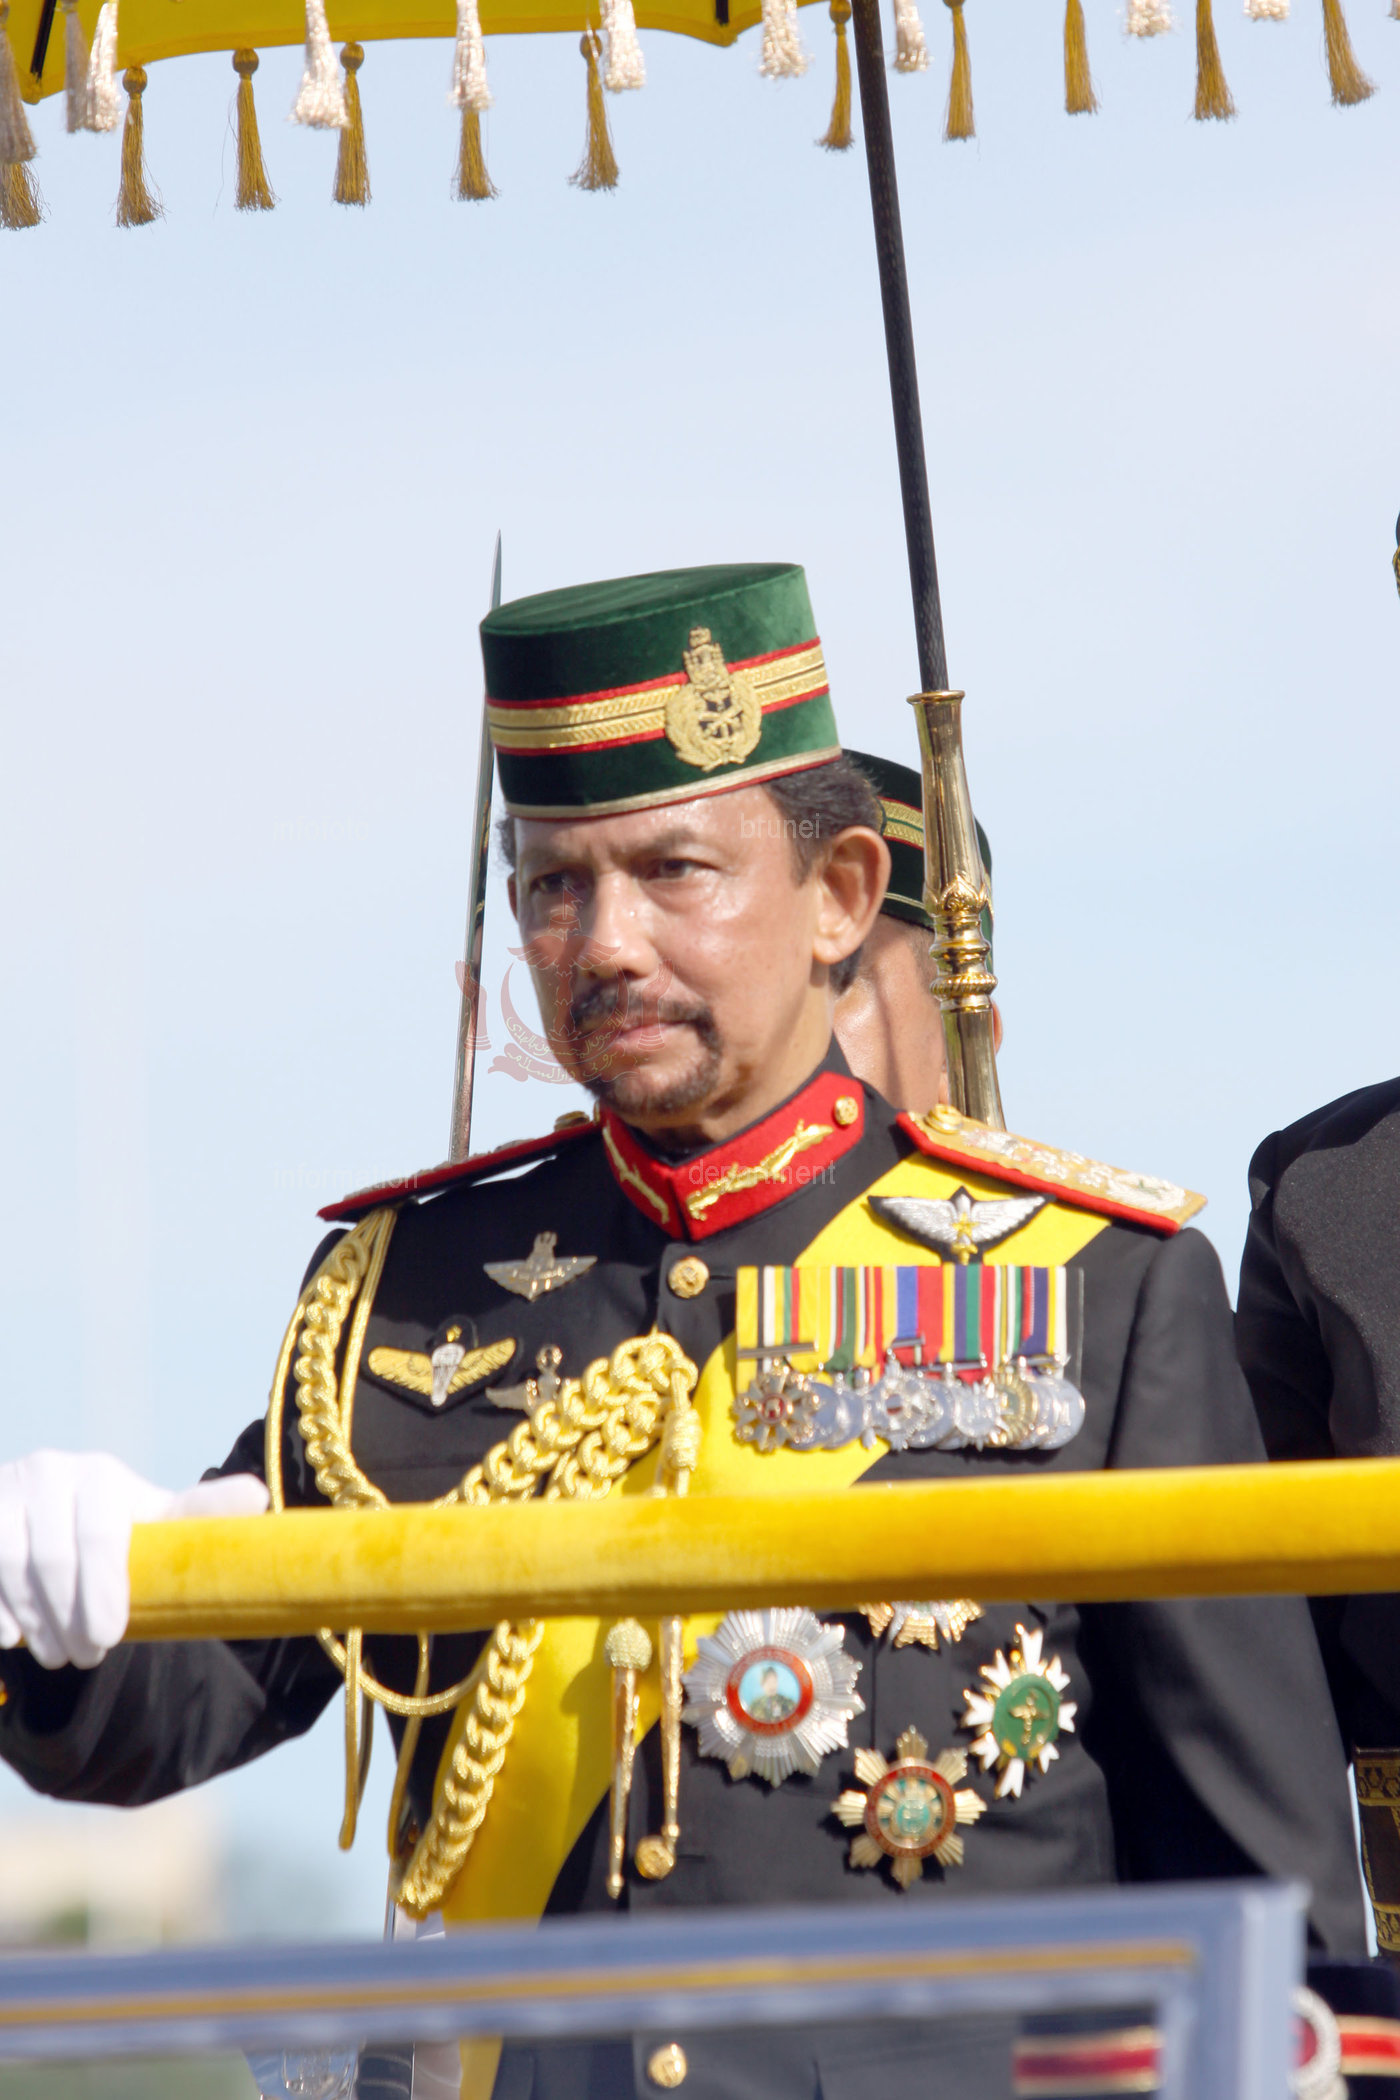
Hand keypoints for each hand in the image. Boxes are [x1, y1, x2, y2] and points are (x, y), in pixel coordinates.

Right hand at [0, 1452, 267, 1669]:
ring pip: (9, 1564)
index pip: (101, 1536)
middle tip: (86, 1658)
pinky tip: (10, 1636)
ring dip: (34, 1620)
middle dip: (69, 1618)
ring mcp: (3, 1492)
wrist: (39, 1518)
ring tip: (55, 1654)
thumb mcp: (152, 1522)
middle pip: (53, 1558)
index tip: (110, 1638)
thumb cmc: (107, 1529)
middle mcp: (46, 1473)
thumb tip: (258, 1495)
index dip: (103, 1590)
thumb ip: (200, 1514)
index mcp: (98, 1476)